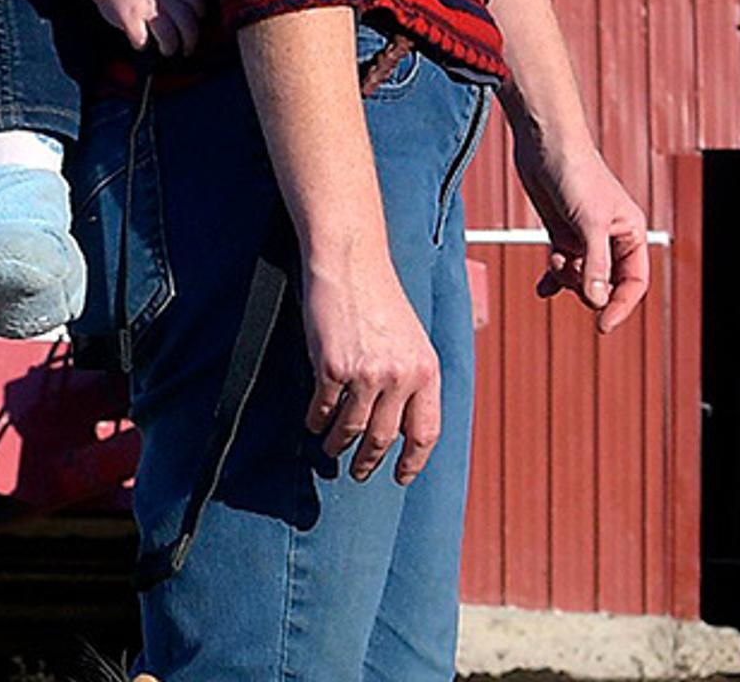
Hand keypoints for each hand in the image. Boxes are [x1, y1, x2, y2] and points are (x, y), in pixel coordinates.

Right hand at [91, 0, 208, 56]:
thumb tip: (192, 24)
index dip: (200, 12)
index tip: (197, 23)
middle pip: (186, 20)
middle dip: (190, 40)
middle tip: (186, 49)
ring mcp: (145, 6)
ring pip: (168, 32)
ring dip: (170, 46)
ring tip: (167, 50)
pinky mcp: (129, 18)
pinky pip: (142, 38)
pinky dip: (142, 45)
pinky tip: (140, 44)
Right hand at [300, 246, 444, 482]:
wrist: (351, 262)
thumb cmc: (380, 297)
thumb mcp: (413, 338)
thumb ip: (413, 378)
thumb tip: (405, 423)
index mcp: (427, 370)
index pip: (426, 432)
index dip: (413, 461)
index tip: (401, 476)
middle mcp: (400, 376)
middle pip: (384, 438)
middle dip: (369, 462)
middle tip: (359, 472)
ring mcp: (366, 374)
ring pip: (351, 430)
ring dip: (338, 446)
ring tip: (331, 450)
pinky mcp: (332, 368)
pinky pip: (322, 409)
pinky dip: (315, 421)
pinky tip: (312, 423)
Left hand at [510, 126, 651, 331]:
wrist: (545, 143)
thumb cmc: (575, 174)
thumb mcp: (588, 222)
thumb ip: (595, 263)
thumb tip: (598, 302)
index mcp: (630, 232)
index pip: (633, 282)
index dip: (620, 306)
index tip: (602, 326)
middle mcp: (611, 237)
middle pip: (606, 284)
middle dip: (586, 286)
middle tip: (568, 269)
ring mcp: (585, 236)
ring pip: (581, 278)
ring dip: (566, 276)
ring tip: (555, 259)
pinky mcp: (562, 232)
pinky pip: (562, 266)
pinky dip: (553, 277)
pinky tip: (542, 291)